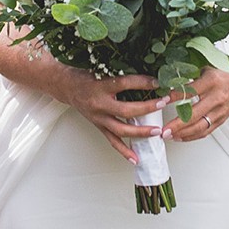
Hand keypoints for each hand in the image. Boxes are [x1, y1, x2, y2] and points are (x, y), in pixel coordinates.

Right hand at [51, 68, 167, 163]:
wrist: (66, 87)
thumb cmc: (84, 77)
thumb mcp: (101, 70)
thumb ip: (120, 75)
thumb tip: (145, 76)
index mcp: (100, 86)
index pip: (125, 83)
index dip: (142, 82)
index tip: (157, 82)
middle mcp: (99, 104)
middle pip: (126, 110)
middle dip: (147, 108)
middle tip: (162, 103)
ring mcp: (99, 118)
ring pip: (121, 129)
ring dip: (141, 132)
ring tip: (156, 132)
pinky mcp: (98, 127)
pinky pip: (112, 141)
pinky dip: (124, 151)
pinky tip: (135, 158)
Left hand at [164, 67, 228, 141]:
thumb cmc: (224, 72)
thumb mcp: (206, 69)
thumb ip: (189, 76)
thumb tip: (168, 82)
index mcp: (212, 81)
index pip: (190, 91)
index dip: (175, 96)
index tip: (162, 101)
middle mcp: (217, 97)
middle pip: (194, 114)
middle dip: (177, 124)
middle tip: (164, 130)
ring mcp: (220, 110)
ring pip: (200, 126)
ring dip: (183, 133)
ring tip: (169, 136)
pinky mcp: (222, 119)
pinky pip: (206, 131)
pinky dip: (192, 136)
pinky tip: (181, 137)